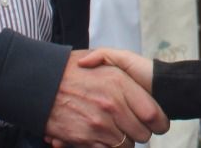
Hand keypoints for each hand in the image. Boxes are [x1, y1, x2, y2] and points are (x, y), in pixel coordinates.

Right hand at [44, 49, 165, 147]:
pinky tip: (102, 137)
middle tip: (134, 127)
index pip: (153, 113)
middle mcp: (112, 105)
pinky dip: (107, 147)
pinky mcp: (84, 138)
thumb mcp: (105, 62)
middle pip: (142, 133)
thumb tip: (146, 91)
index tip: (159, 124)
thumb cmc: (73, 70)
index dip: (160, 123)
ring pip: (126, 145)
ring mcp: (98, 124)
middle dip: (141, 132)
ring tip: (115, 130)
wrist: (40, 82)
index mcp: (120, 84)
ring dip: (124, 141)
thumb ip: (128, 76)